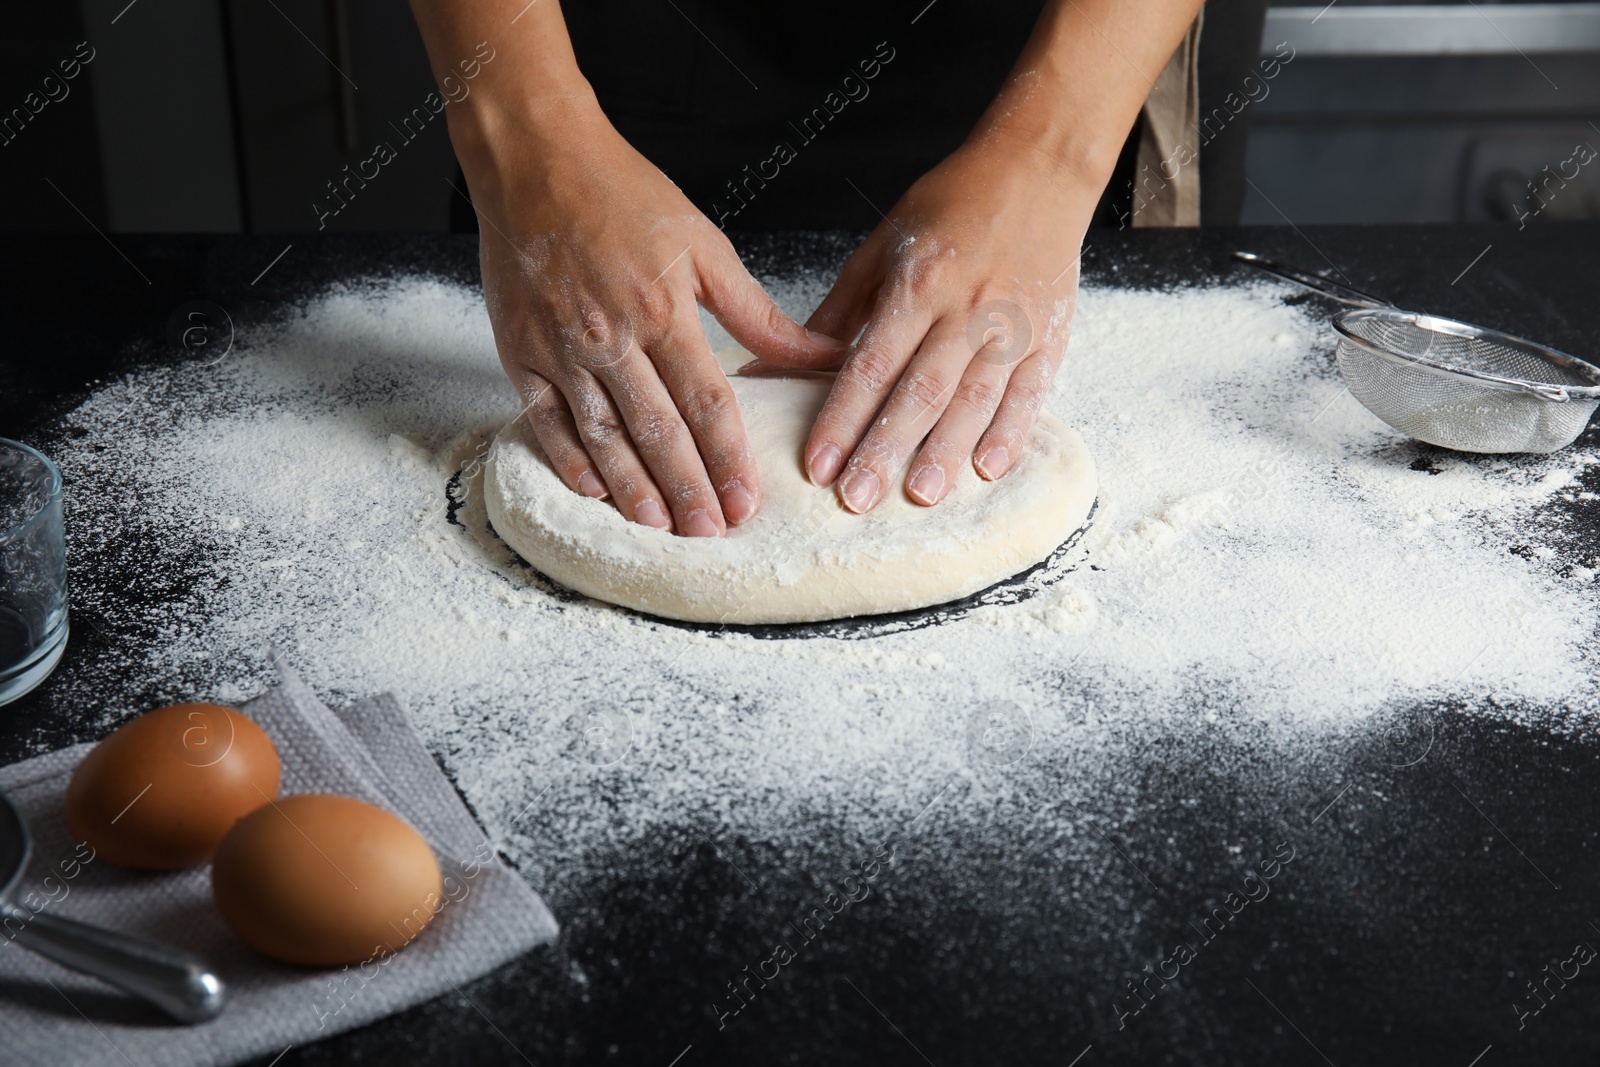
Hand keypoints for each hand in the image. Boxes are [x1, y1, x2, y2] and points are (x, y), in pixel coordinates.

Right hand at [459, 97, 840, 534]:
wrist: (533, 162)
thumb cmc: (623, 195)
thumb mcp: (704, 247)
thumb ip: (758, 315)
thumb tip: (821, 355)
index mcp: (663, 311)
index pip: (706, 404)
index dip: (728, 459)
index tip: (747, 503)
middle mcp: (611, 338)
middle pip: (658, 432)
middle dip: (688, 491)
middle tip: (711, 535)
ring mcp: (561, 350)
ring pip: (604, 436)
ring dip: (634, 489)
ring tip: (661, 529)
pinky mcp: (521, 355)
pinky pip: (549, 422)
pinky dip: (573, 462)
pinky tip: (598, 494)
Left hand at [745, 135, 1095, 513]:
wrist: (1038, 169)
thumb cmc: (953, 204)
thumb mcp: (884, 246)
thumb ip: (840, 309)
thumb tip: (780, 360)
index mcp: (917, 283)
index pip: (871, 363)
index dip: (842, 417)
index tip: (817, 464)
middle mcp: (965, 309)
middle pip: (919, 390)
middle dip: (885, 449)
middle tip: (856, 500)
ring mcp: (1011, 326)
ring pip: (974, 399)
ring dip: (945, 452)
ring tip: (919, 497)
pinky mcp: (1048, 337)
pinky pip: (1029, 393)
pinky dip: (1010, 433)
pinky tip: (988, 470)